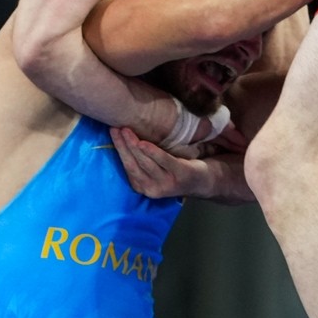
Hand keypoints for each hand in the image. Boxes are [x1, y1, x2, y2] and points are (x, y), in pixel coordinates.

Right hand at [110, 127, 253, 201]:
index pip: (126, 166)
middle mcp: (152, 189)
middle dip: (122, 145)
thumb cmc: (175, 170)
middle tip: (115, 128)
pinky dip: (152, 152)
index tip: (113, 131)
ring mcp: (166, 184)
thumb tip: (122, 136)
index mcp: (142, 187)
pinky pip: (163, 161)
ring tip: (126, 130)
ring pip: (145, 162)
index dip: (119, 148)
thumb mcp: (155, 169)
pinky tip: (142, 142)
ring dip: (133, 145)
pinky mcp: (180, 175)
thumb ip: (141, 160)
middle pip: (133, 164)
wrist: (203, 180)